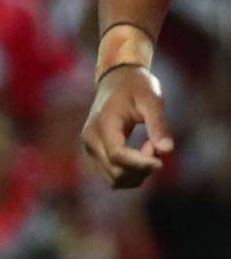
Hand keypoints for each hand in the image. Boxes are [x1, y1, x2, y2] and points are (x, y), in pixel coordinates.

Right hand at [82, 63, 172, 188]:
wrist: (116, 79)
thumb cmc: (136, 86)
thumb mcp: (152, 99)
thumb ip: (159, 124)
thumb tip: (167, 151)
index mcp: (102, 125)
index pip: (117, 156)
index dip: (141, 164)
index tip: (162, 162)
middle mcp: (91, 140)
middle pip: (116, 172)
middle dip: (142, 168)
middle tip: (156, 146)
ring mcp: (90, 148)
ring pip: (114, 179)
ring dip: (137, 173)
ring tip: (149, 149)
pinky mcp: (95, 153)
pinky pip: (112, 175)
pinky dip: (131, 172)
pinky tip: (141, 154)